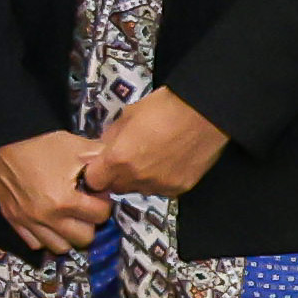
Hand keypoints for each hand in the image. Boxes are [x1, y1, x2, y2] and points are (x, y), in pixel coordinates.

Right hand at [0, 131, 107, 255]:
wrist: (2, 137)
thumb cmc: (40, 142)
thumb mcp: (78, 146)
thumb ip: (103, 160)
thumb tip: (117, 171)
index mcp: (64, 200)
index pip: (101, 215)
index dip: (104, 202)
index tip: (98, 193)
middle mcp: (46, 217)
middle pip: (84, 238)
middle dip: (90, 222)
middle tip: (86, 206)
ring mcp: (28, 221)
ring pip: (60, 247)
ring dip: (69, 234)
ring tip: (68, 217)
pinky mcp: (13, 220)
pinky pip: (35, 243)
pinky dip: (45, 236)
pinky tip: (49, 221)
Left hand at [76, 89, 227, 204]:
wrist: (204, 112)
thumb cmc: (163, 107)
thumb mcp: (127, 116)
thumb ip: (111, 137)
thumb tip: (104, 148)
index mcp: (118, 159)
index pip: (94, 181)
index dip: (96, 173)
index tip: (102, 165)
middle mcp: (137, 178)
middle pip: (116, 188)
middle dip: (116, 177)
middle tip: (127, 159)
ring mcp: (159, 186)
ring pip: (138, 190)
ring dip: (138, 179)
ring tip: (150, 158)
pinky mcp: (179, 188)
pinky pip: (161, 189)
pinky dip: (159, 179)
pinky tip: (168, 162)